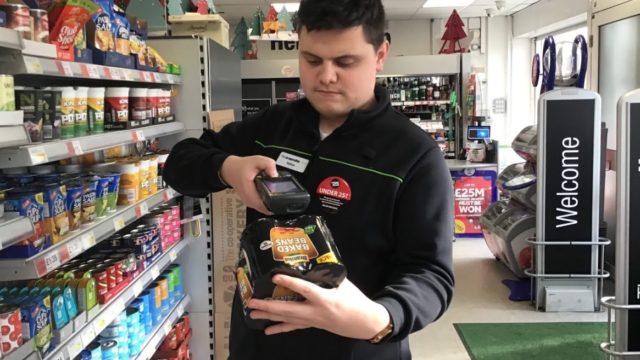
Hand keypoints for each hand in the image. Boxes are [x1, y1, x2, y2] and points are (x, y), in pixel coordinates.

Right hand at [220, 155, 277, 214]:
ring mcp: (249, 203)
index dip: (275, 202)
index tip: (281, 197)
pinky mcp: (250, 203)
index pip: (264, 205)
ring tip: (273, 191)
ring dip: (271, 202)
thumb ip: (268, 164)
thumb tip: (275, 174)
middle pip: (266, 208)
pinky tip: (269, 193)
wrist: (231, 170)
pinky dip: (267, 201)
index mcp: (248, 191)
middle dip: (275, 202)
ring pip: (264, 208)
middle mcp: (248, 200)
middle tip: (279, 193)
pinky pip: (261, 206)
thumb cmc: (242, 166)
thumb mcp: (257, 160)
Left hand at [248, 275, 390, 338]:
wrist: (365, 322)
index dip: (289, 282)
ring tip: (253, 314)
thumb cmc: (355, 301)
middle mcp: (315, 312)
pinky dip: (280, 328)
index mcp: (325, 298)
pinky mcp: (313, 325)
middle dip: (268, 306)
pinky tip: (268, 330)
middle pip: (288, 309)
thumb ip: (327, 275)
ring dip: (269, 317)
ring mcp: (313, 321)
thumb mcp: (343, 283)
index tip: (274, 276)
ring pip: (287, 319)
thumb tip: (311, 261)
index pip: (304, 289)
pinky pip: (294, 327)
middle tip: (252, 302)